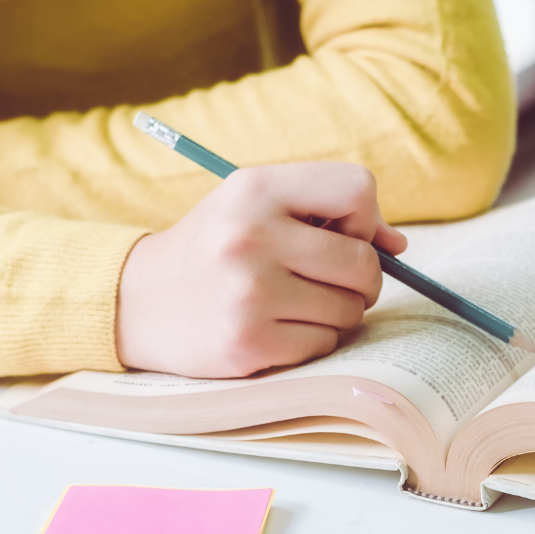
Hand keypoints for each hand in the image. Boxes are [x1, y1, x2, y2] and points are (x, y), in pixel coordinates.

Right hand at [117, 163, 406, 377]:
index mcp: (255, 189)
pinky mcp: (251, 344)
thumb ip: (326, 212)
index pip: (358, 189)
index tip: (342, 236)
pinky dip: (312, 341)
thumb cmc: (213, 250)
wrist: (136, 303)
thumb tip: (398, 248)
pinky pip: (324, 344)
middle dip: (360, 278)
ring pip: (351, 310)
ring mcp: (251, 295)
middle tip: (328, 281)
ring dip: (336, 312)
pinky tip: (276, 328)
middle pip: (364, 263)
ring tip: (294, 303)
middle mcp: (251, 237)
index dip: (364, 220)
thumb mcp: (254, 207)